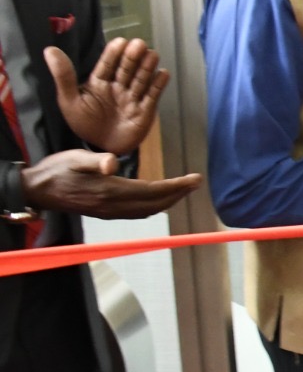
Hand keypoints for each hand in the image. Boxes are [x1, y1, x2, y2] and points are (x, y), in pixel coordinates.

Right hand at [20, 150, 200, 219]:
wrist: (37, 190)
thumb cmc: (56, 170)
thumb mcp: (74, 158)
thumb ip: (96, 161)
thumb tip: (113, 163)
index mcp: (110, 191)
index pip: (153, 191)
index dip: (176, 186)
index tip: (195, 179)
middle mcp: (114, 206)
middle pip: (155, 204)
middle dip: (178, 194)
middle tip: (195, 183)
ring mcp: (110, 212)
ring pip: (148, 211)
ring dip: (168, 201)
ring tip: (183, 189)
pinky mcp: (106, 213)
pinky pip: (137, 213)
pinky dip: (154, 206)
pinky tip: (158, 199)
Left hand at [46, 37, 168, 154]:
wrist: (101, 148)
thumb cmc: (85, 123)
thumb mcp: (69, 100)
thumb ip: (64, 76)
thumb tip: (49, 49)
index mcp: (99, 82)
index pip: (107, 64)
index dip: (113, 53)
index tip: (120, 42)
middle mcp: (118, 86)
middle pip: (127, 69)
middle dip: (133, 57)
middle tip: (139, 44)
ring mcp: (133, 97)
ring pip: (141, 79)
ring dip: (147, 67)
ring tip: (152, 55)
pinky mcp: (145, 110)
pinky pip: (153, 95)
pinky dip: (159, 84)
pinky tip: (163, 74)